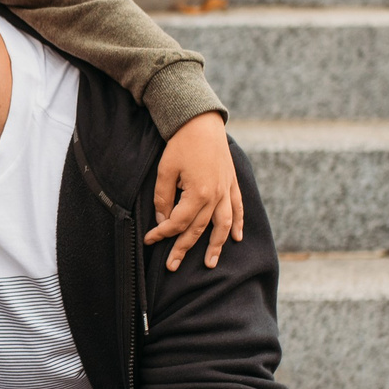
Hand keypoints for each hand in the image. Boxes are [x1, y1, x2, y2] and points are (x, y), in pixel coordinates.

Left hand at [143, 112, 243, 270]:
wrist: (201, 121)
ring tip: (210, 263)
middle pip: (198, 230)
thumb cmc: (180, 144)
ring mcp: (226, 190)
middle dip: (183, 248)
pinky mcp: (231, 183)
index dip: (162, 233)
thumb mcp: (165, 171)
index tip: (149, 240)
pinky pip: (237, 208)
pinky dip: (238, 223)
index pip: (178, 222)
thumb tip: (163, 221)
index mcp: (197, 194)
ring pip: (223, 225)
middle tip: (171, 266)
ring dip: (217, 246)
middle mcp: (215, 196)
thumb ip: (163, 198)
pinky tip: (236, 238)